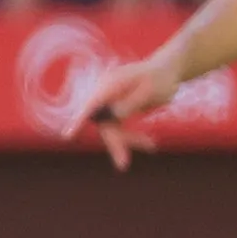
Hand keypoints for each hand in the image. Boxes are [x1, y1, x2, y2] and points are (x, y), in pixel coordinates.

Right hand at [74, 46, 185, 169]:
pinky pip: (120, 129)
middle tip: (123, 165)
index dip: (79, 120)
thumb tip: (113, 115)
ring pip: (112, 129)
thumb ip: (131, 102)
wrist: (167, 72)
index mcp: (111, 84)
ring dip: (130, 140)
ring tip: (152, 145)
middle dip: (115, 143)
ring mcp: (110, 103)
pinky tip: (150, 144)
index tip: (69, 135)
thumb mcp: (150, 90)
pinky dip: (133, 138)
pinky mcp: (117, 111)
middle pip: (104, 123)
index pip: (92, 105)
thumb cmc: (160, 78)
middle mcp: (106, 94)